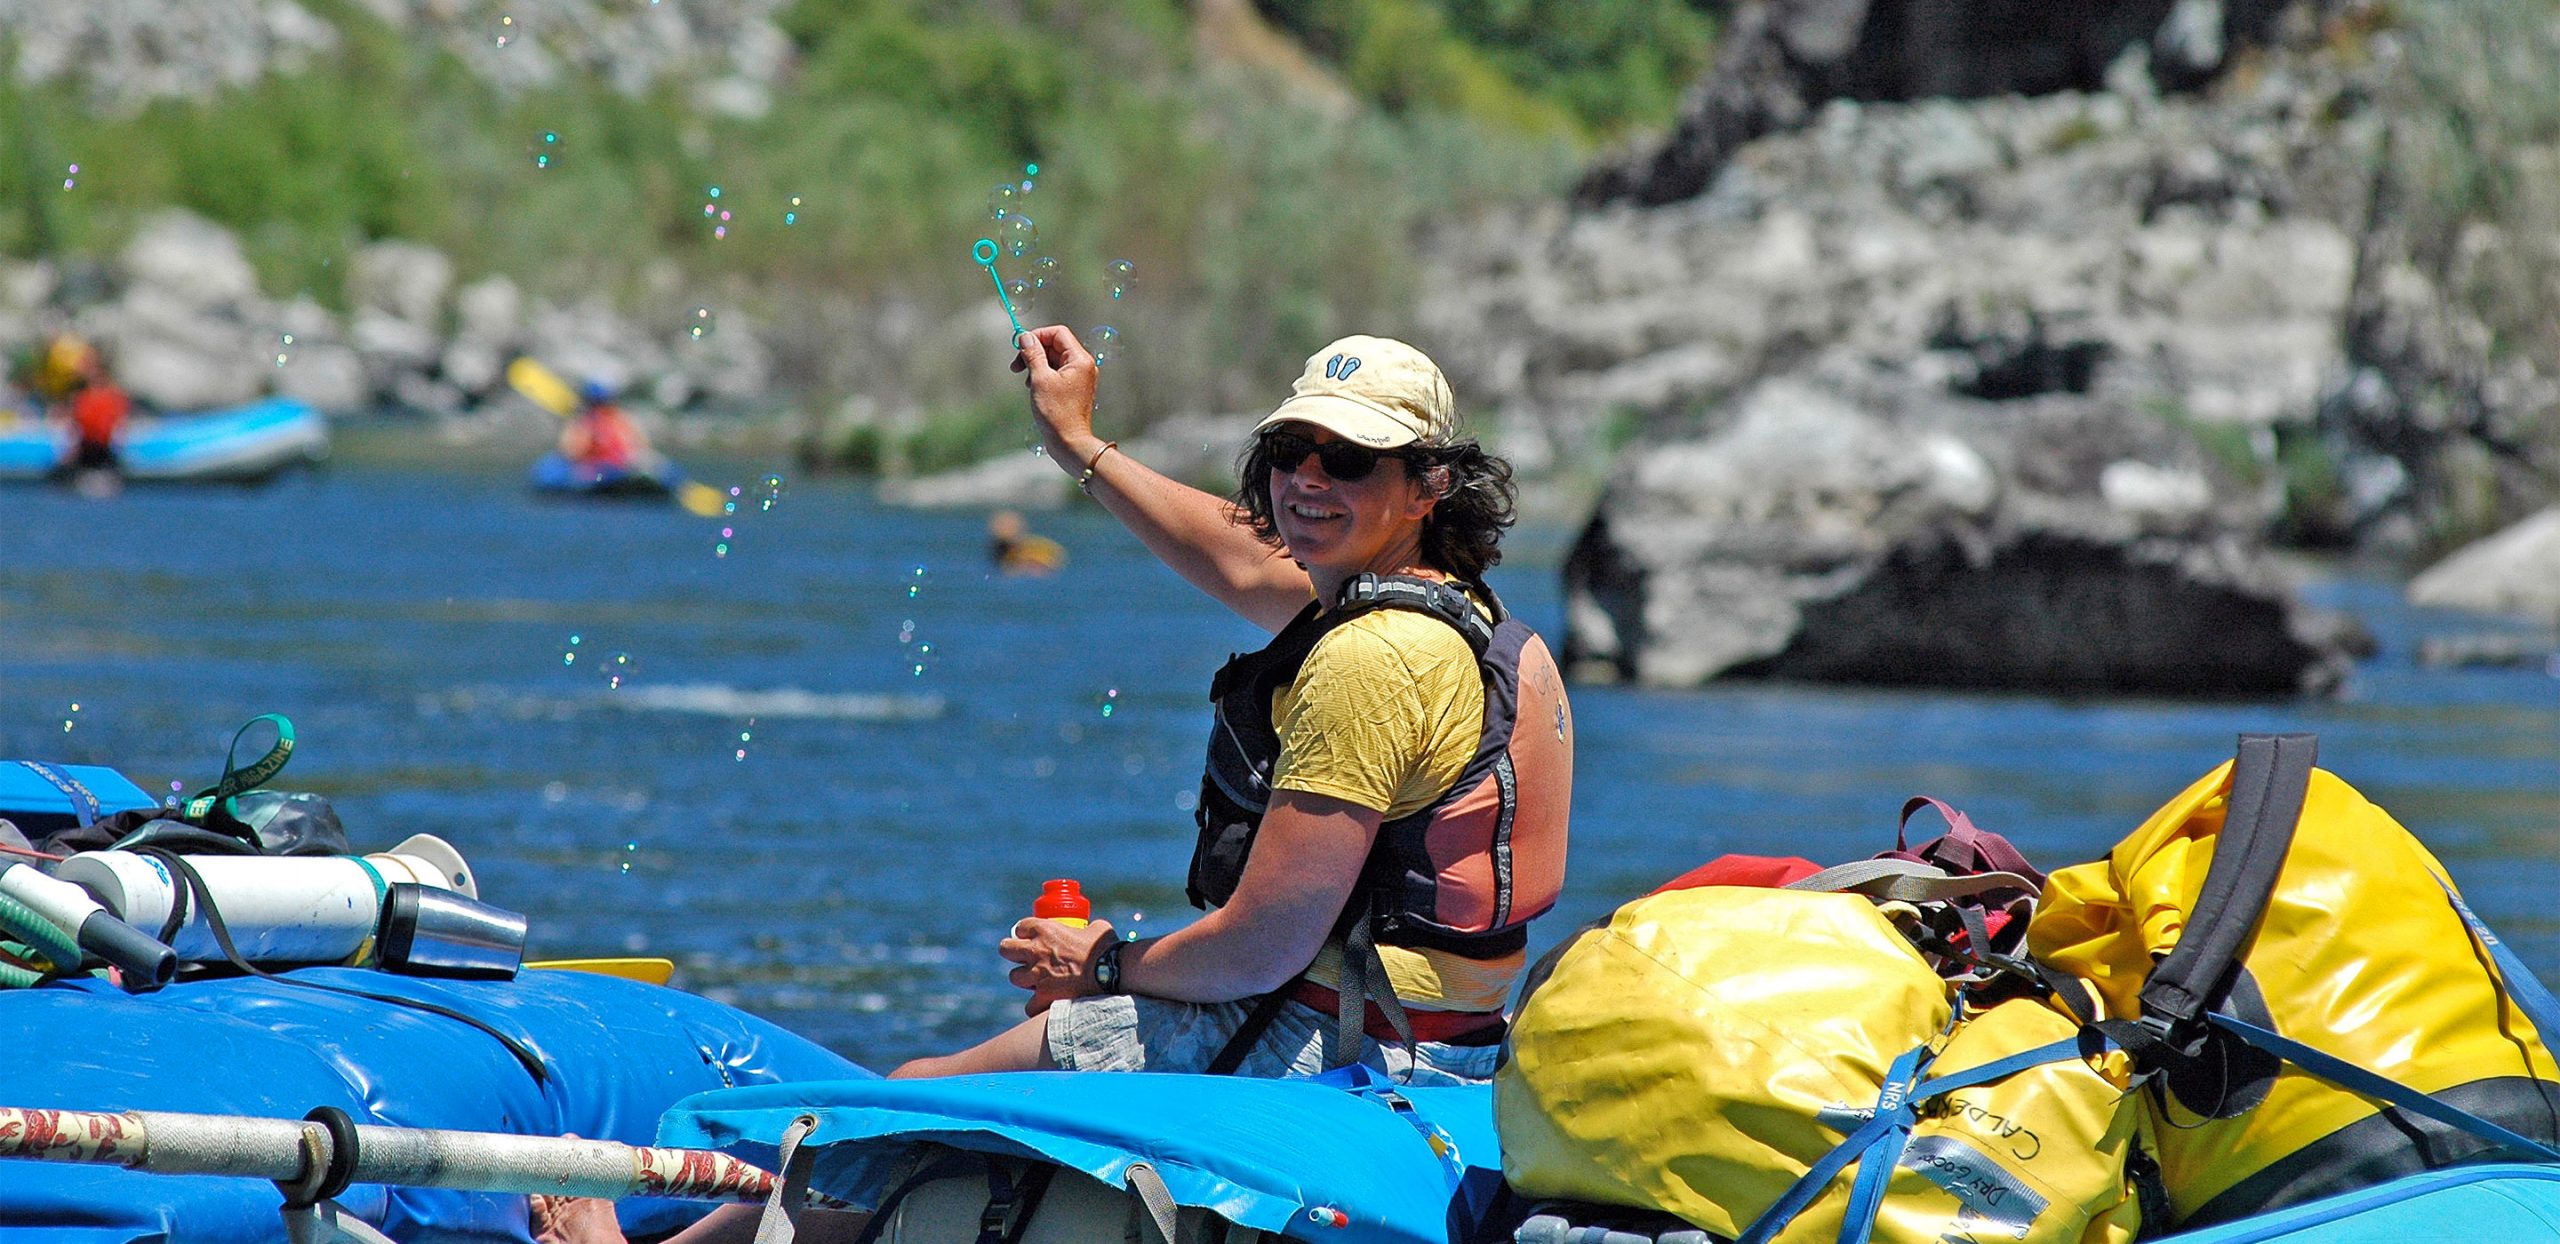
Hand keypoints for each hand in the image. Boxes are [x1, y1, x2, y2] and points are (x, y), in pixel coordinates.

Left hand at [1000, 916, 1115, 1016]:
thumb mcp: (1097, 928)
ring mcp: (1037, 975)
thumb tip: (1089, 932)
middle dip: (1013, 953)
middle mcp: (1035, 951)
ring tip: (1037, 981)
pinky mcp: (1043, 996)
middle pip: (1005, 949)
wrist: (1112, 972)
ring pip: (1014, 977)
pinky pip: (1029, 1005)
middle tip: (1025, 958)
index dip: (1025, 933)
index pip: (1021, 927)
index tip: (1031, 938)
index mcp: (1045, 930)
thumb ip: (1086, 928)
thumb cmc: (1106, 948)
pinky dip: (1036, 1005)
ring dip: (1024, 979)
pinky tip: (1045, 1003)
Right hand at [1011, 325, 1100, 465]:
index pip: (1058, 333)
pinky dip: (1042, 376)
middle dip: (1034, 352)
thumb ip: (1033, 354)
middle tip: (1016, 366)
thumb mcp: (1040, 379)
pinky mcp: (1073, 389)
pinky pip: (1056, 373)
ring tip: (1026, 382)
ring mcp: (1079, 378)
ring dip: (1036, 365)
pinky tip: (1033, 388)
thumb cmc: (1057, 413)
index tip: (1021, 346)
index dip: (1038, 335)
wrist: (1069, 442)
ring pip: (1054, 360)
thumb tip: (1025, 337)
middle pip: (1055, 346)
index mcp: (1080, 359)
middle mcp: (1083, 366)